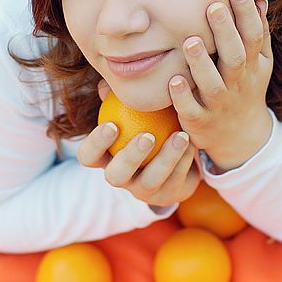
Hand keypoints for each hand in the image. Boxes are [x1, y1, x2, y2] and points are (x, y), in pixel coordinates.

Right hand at [77, 89, 200, 206]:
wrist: (176, 154)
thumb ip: (120, 99)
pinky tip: (193, 142)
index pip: (88, 157)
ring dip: (166, 159)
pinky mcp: (167, 196)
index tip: (112, 124)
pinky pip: (175, 181)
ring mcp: (143, 191)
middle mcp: (122, 178)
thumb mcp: (135, 112)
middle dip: (130, 157)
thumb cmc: (148, 123)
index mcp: (106, 158)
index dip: (95, 144)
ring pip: (150, 182)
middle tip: (147, 136)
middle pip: (115, 176)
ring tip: (180, 136)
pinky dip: (184, 161)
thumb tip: (107, 84)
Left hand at [168, 0, 272, 170]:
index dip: (246, 14)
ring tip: (190, 41)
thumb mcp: (259, 63)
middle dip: (225, 33)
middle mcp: (237, 84)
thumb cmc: (245, 89)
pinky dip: (182, 96)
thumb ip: (258, 33)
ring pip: (211, 84)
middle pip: (234, 57)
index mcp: (252, 66)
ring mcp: (218, 104)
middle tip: (213, 7)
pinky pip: (190, 109)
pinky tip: (174, 79)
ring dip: (201, 63)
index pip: (253, 37)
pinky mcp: (198, 120)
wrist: (240, 137)